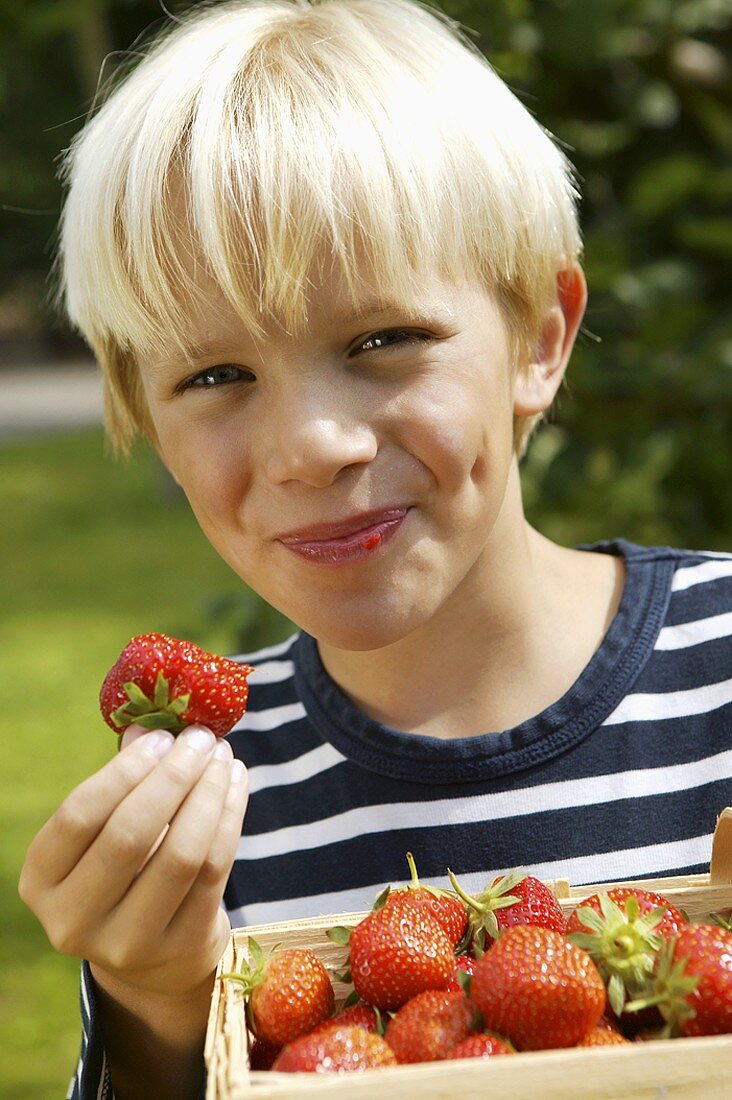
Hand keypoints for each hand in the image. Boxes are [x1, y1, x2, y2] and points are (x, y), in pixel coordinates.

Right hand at [19, 723, 248, 999]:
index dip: (123, 771)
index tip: (161, 736)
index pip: (78, 818)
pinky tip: (234, 783)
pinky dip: (230, 817)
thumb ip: (123, 783)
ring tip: (223, 756)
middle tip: (200, 738)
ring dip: (208, 794)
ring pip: (181, 854)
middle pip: (130, 836)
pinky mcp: (182, 947)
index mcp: (41, 883)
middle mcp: (74, 921)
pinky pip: (215, 869)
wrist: (158, 956)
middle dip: (173, 777)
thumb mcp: (105, 832)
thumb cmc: (125, 871)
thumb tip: (150, 727)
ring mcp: (129, 943)